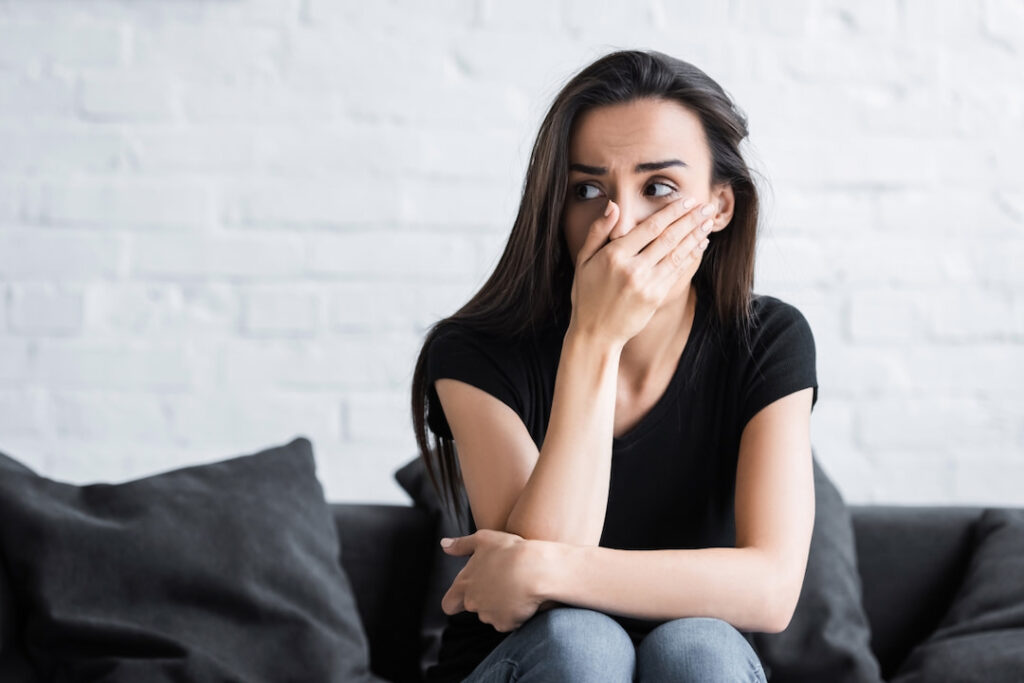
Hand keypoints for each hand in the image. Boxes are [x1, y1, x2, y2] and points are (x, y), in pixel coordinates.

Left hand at [439, 529, 550, 632]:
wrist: (534, 569)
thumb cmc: (508, 551)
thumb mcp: (483, 539)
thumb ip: (461, 545)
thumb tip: (444, 545)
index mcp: (464, 584)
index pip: (449, 603)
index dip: (455, 601)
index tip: (464, 596)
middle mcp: (472, 603)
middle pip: (473, 607)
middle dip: (484, 599)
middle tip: (501, 583)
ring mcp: (488, 615)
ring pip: (491, 614)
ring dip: (500, 605)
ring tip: (516, 588)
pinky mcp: (505, 624)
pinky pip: (508, 622)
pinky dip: (514, 614)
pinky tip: (524, 599)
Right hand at [568, 197, 712, 346]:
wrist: (595, 333)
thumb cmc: (586, 294)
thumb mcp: (583, 260)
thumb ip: (598, 231)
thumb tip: (614, 206)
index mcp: (614, 255)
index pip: (650, 227)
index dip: (672, 212)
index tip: (686, 201)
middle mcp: (633, 268)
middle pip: (669, 238)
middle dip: (691, 220)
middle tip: (707, 206)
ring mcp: (646, 284)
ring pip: (677, 254)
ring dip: (696, 236)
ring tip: (709, 221)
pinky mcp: (656, 297)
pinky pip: (678, 272)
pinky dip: (691, 256)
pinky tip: (700, 245)